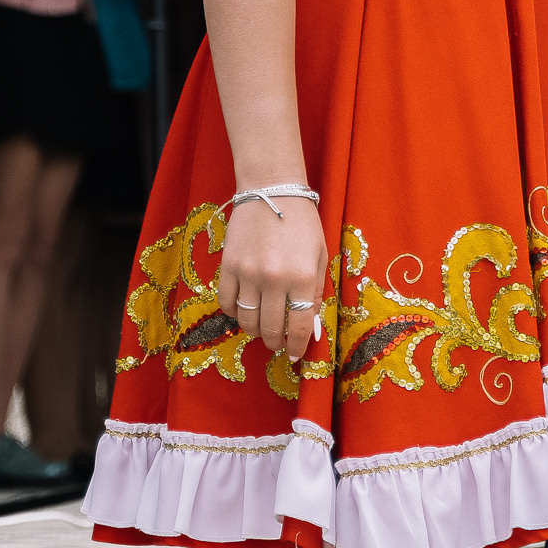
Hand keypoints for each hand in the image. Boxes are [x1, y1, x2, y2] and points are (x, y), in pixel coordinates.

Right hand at [218, 196, 328, 361]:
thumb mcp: (319, 256)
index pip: (298, 326)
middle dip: (276, 343)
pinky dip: (235, 312)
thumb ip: (316, 292)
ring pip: (247, 321)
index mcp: (302, 276)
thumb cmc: (302, 223)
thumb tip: (308, 327)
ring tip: (262, 329)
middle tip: (278, 343)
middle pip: (270, 329)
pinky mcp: (228, 266)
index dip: (297, 347)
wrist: (272, 191)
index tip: (294, 356)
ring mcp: (248, 273)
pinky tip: (244, 309)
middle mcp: (275, 279)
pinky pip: (227, 303)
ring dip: (255, 331)